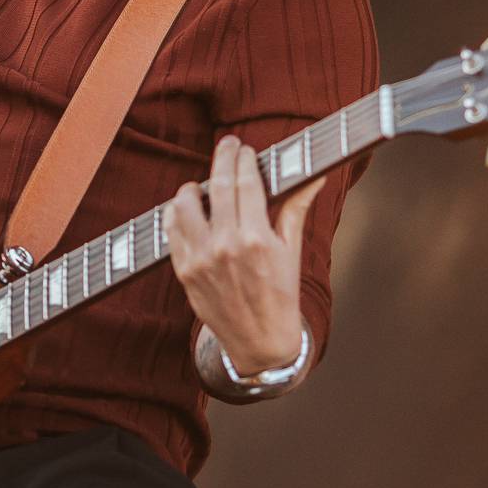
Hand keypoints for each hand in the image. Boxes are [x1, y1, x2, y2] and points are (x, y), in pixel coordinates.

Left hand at [166, 135, 325, 372]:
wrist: (259, 341)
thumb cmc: (280, 294)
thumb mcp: (292, 251)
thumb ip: (296, 207)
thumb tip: (316, 175)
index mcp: (257, 238)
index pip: (246, 182)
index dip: (243, 159)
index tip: (244, 148)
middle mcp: (226, 245)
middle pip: (217, 185)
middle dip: (222, 157)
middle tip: (227, 145)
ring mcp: (201, 258)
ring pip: (185, 204)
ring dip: (193, 187)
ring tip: (202, 184)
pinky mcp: (184, 271)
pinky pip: (171, 229)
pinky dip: (177, 213)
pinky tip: (186, 208)